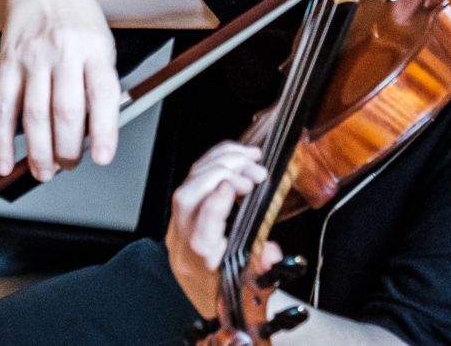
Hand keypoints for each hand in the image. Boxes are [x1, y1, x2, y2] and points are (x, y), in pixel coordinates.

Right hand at [0, 0, 119, 181]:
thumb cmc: (78, 17)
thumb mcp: (102, 43)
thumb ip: (100, 84)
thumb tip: (93, 135)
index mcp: (94, 48)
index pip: (102, 94)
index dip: (102, 131)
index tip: (101, 157)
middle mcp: (62, 51)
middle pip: (65, 110)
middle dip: (67, 149)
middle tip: (69, 164)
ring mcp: (32, 57)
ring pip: (33, 114)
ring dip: (37, 151)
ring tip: (44, 172)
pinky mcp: (7, 62)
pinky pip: (2, 107)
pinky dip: (1, 139)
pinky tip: (4, 161)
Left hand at [166, 141, 279, 316]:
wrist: (196, 294)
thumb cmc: (223, 290)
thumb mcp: (249, 285)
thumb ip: (262, 268)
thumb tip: (272, 252)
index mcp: (201, 259)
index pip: (201, 228)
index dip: (215, 204)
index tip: (236, 185)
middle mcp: (184, 236)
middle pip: (189, 198)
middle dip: (221, 174)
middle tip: (254, 170)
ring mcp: (178, 220)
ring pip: (188, 183)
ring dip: (219, 162)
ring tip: (249, 158)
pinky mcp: (180, 207)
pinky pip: (191, 178)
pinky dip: (213, 162)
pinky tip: (234, 156)